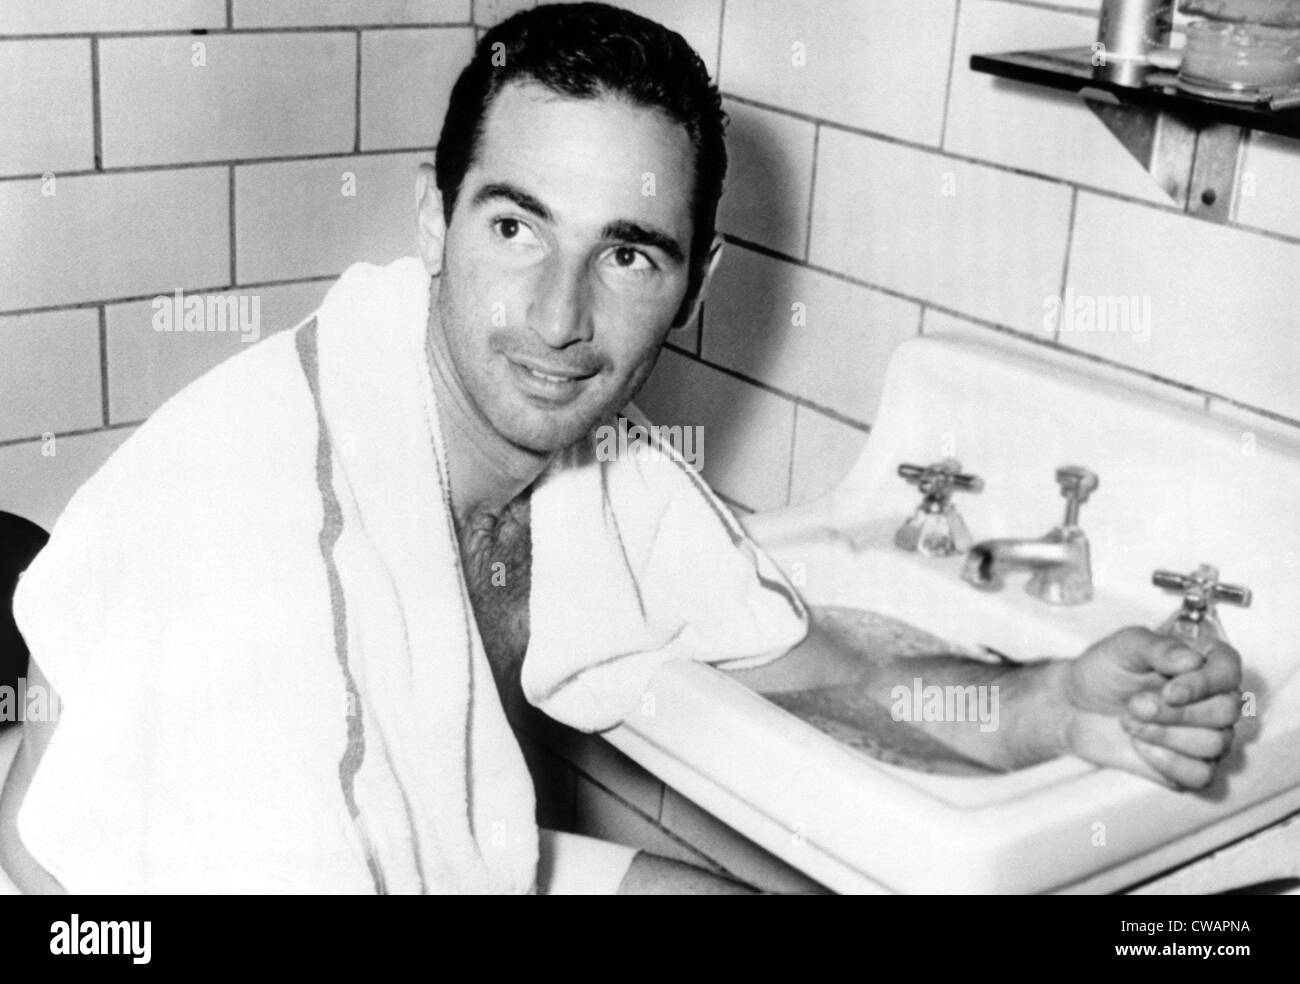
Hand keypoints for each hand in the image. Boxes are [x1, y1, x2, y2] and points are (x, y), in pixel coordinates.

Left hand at [1057, 627, 1242, 789]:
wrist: (1077, 708)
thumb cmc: (1105, 671)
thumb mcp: (1123, 648)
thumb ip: (1157, 647)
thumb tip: (1192, 660)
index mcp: (1203, 663)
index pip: (1229, 670)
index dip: (1204, 684)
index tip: (1169, 692)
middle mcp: (1214, 699)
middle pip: (1226, 711)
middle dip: (1175, 713)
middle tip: (1134, 705)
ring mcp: (1208, 735)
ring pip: (1215, 744)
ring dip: (1164, 735)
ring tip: (1129, 721)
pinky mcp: (1193, 767)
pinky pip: (1201, 775)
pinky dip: (1166, 762)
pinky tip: (1140, 746)